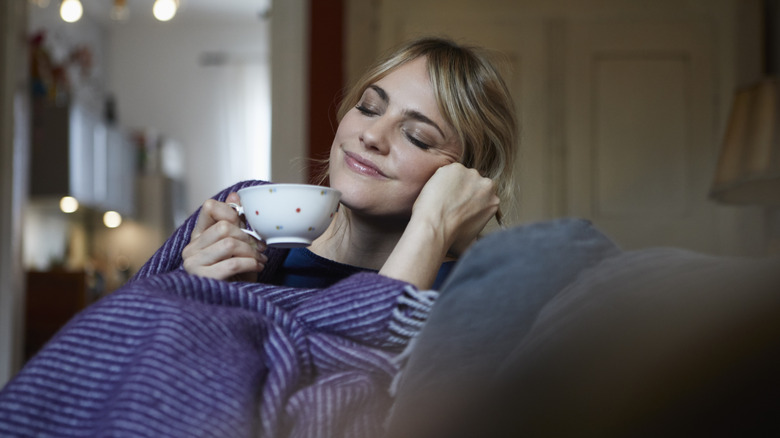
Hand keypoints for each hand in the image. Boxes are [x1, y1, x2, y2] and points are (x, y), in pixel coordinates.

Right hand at [182, 192, 267, 280]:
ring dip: (251, 252)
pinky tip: (257, 268)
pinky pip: (232, 263)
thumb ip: (235, 222)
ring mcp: (193, 264)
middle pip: (224, 226)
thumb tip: (235, 194)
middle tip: (261, 249)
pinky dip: (250, 264)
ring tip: (259, 260)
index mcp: (198, 236)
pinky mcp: (202, 278)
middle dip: (248, 237)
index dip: (232, 211)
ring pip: (229, 243)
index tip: (246, 226)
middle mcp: (190, 248)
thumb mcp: (239, 246)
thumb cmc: (236, 276)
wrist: (234, 304)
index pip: (210, 207)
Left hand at [379, 163, 497, 288]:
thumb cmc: (451, 237)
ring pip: (460, 175)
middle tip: (449, 201)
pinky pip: (447, 171)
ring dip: (452, 183)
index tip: (459, 206)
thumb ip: (477, 237)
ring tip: (440, 197)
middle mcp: (487, 185)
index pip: (482, 195)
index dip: (469, 200)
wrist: (436, 226)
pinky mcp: (455, 168)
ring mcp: (471, 174)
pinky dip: (440, 178)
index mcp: (494, 201)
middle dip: (463, 190)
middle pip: (473, 183)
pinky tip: (435, 190)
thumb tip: (475, 250)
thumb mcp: (473, 242)